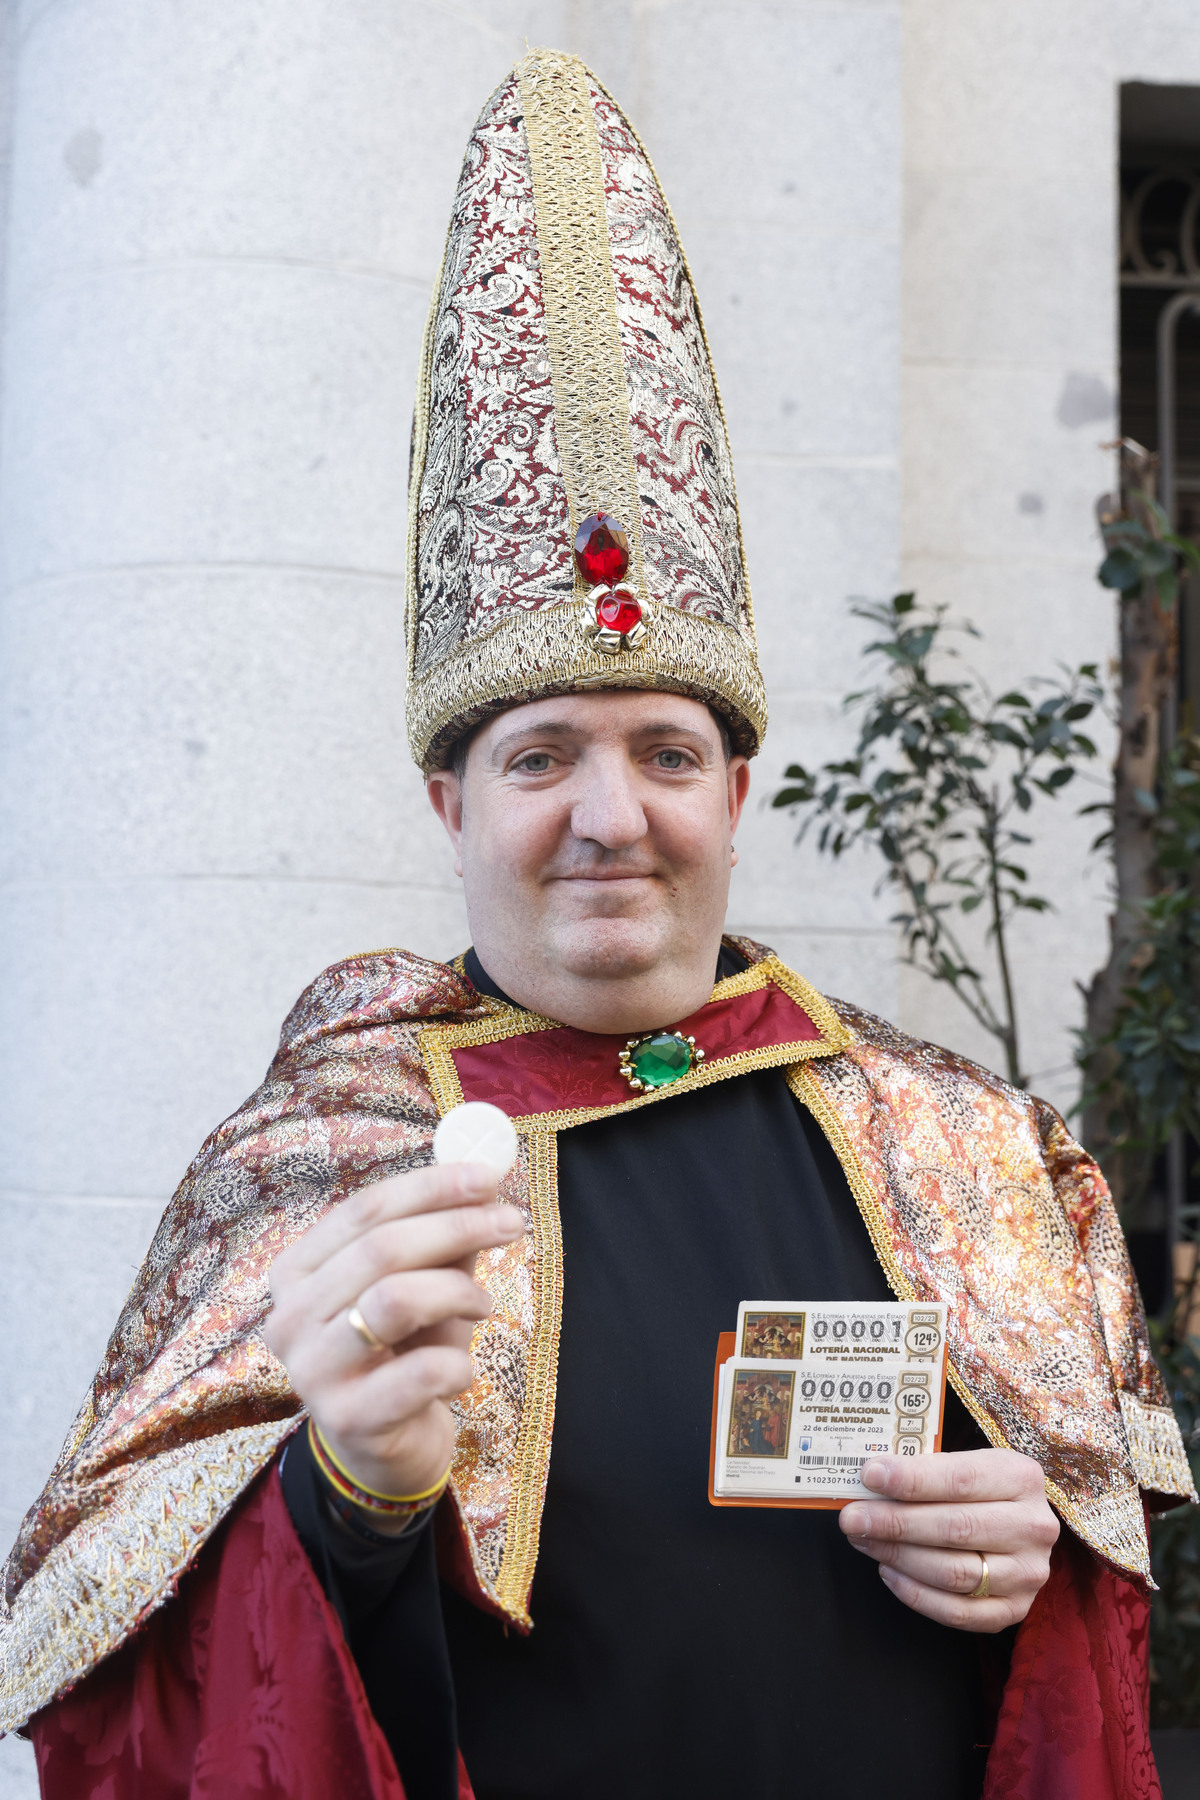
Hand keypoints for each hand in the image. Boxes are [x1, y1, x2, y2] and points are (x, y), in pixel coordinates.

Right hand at [264, 1163, 524, 1529]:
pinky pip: (418, 1372)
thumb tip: (484, 1181)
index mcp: (298, 1270)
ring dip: (456, 1291)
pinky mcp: (346, 1418)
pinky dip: (457, 1363)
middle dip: (456, 1227)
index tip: (488, 1177)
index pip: (364, 1210)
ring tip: (483, 1304)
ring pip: (393, 1299)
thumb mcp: (423, 1285)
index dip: (430, 1188)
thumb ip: (444, 1239)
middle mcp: (290, 1316)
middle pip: (380, 1248)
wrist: (386, 1448)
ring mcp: (311, 1370)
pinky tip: (462, 1369)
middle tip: (511, 1224)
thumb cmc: (403, 1352)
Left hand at [838, 1448, 1058, 1631]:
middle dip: (895, 1523)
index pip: (960, 1479)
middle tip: (852, 1518)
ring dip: (899, 1557)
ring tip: (864, 1541)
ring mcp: (1028, 1573)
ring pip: (954, 1573)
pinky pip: (958, 1612)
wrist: (1019, 1524)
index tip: (869, 1476)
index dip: (911, 1480)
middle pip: (955, 1528)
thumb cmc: (979, 1489)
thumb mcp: (964, 1463)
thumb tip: (869, 1480)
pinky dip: (916, 1594)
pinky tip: (888, 1571)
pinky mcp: (1016, 1609)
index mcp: (1020, 1477)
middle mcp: (1033, 1527)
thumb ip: (924, 1470)